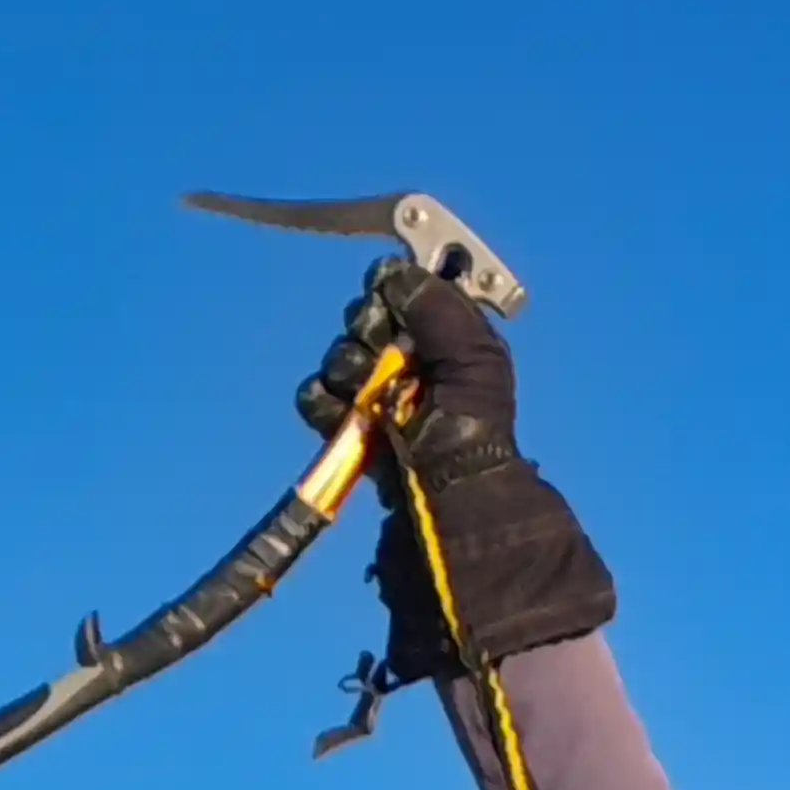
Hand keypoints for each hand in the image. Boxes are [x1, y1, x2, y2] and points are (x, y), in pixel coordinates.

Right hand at [342, 268, 613, 677]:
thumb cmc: (472, 437)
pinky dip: (322, 405)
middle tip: (389, 368)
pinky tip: (343, 420)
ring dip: (345, 374)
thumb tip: (393, 274)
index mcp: (452, 339)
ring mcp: (379, 398)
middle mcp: (415, 362)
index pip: (401, 289)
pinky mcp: (351, 431)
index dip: (390, 294)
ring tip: (370, 405)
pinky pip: (315, 398)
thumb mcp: (474, 360)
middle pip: (361, 319)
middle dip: (366, 337)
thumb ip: (439, 308)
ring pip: (336, 357)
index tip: (394, 311)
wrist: (446, 515)